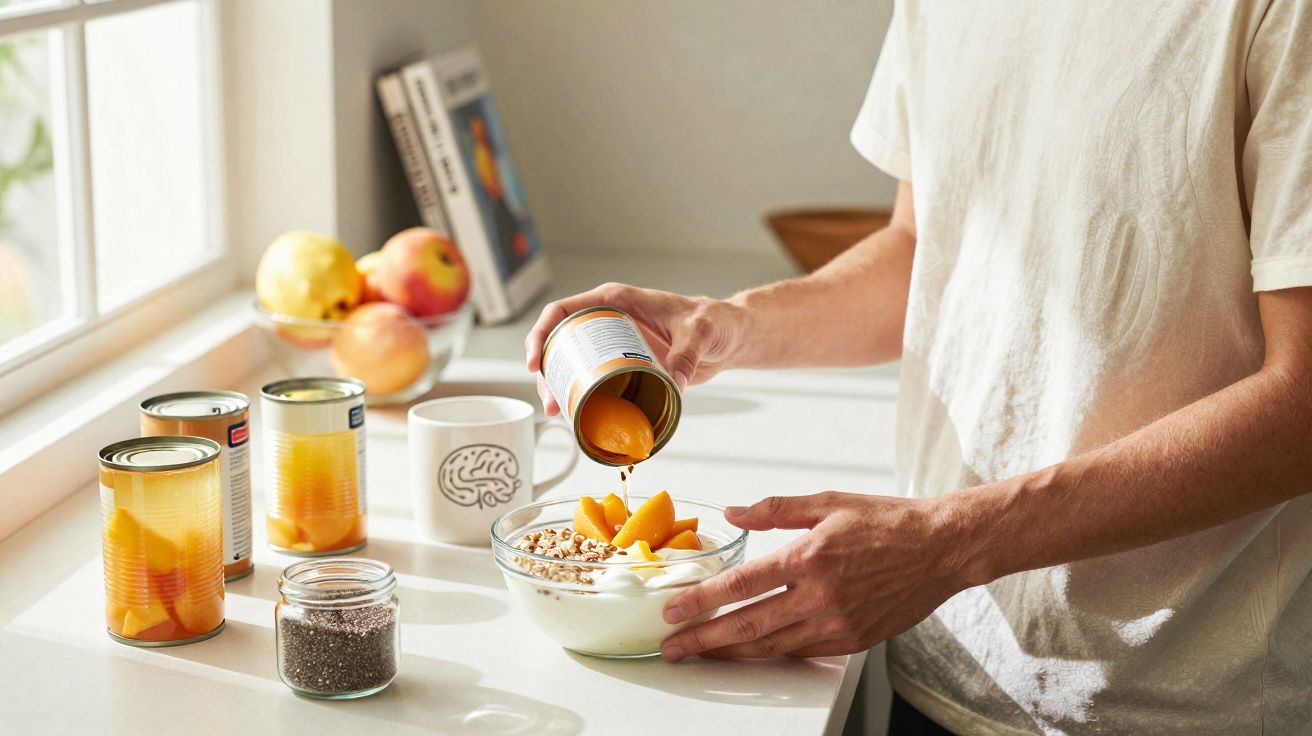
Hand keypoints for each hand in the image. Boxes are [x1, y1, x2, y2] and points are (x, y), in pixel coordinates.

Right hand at [525, 282, 748, 414]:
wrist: (728, 336)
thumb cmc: (714, 321)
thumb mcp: (700, 333)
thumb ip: (688, 353)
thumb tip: (675, 381)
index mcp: (617, 301)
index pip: (565, 310)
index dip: (542, 333)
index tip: (536, 361)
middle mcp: (610, 320)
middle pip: (562, 341)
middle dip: (548, 371)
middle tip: (550, 401)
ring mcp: (615, 343)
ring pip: (574, 362)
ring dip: (560, 386)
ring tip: (559, 412)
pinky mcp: (625, 363)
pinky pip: (595, 377)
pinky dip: (582, 394)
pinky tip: (577, 414)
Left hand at [659, 492, 968, 659]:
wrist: (941, 549)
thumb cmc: (888, 521)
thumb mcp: (828, 502)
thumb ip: (775, 509)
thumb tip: (733, 512)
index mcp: (810, 557)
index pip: (742, 584)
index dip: (703, 600)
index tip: (674, 610)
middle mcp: (820, 596)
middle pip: (748, 624)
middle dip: (704, 638)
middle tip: (672, 647)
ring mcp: (837, 623)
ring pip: (772, 645)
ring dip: (732, 652)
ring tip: (701, 654)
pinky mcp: (853, 640)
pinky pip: (802, 652)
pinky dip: (771, 653)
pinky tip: (751, 651)